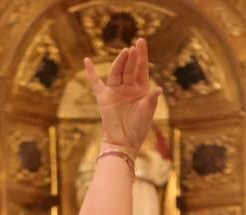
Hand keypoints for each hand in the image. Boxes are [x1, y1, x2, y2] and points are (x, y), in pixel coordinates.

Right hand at [84, 38, 160, 154]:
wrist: (124, 142)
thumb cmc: (138, 129)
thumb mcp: (147, 113)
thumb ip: (151, 100)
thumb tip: (158, 89)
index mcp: (140, 89)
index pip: (141, 68)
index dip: (141, 55)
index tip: (141, 41)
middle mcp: (128, 87)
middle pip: (129, 68)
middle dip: (131, 58)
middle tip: (133, 49)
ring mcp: (115, 91)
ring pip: (116, 73)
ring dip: (120, 62)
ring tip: (124, 53)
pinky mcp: (104, 98)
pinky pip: (96, 83)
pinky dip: (91, 73)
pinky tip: (87, 60)